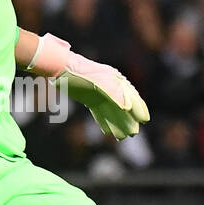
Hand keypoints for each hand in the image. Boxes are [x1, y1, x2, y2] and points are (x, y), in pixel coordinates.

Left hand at [27, 33, 149, 139]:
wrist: (59, 67)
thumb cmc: (78, 72)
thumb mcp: (97, 82)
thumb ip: (113, 93)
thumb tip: (126, 107)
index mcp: (114, 79)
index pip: (130, 96)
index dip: (138, 107)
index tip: (144, 119)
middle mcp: (109, 85)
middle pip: (122, 105)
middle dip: (128, 119)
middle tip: (133, 133)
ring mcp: (99, 91)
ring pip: (111, 110)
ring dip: (116, 122)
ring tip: (122, 137)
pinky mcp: (88, 97)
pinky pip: (99, 110)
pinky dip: (103, 120)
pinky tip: (106, 131)